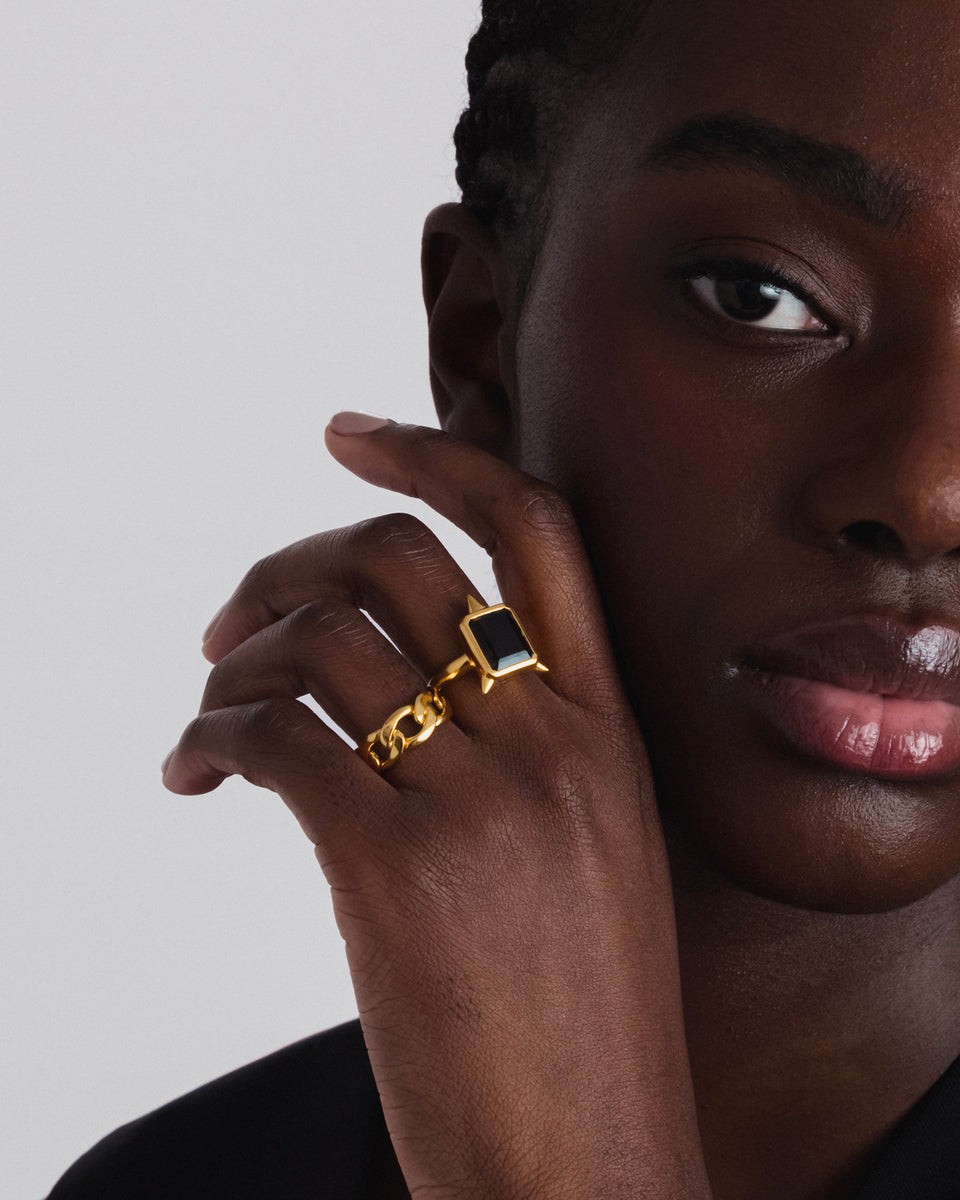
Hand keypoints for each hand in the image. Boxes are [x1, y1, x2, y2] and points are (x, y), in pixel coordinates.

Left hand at [162, 417, 710, 1199]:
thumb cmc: (579, 1016)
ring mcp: (478, 798)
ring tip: (210, 717)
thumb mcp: (587, 849)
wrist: (586, 1162)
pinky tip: (195, 776)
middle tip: (235, 615)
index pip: (533, 530)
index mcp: (607, 727)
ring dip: (234, 662)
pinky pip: (270, 737)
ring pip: (318, 642)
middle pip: (396, 562)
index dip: (437, 457)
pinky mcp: (392, 867)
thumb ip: (514, 749)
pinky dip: (210, 735)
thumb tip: (380, 679)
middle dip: (290, 561)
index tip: (350, 433)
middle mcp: (549, 741)